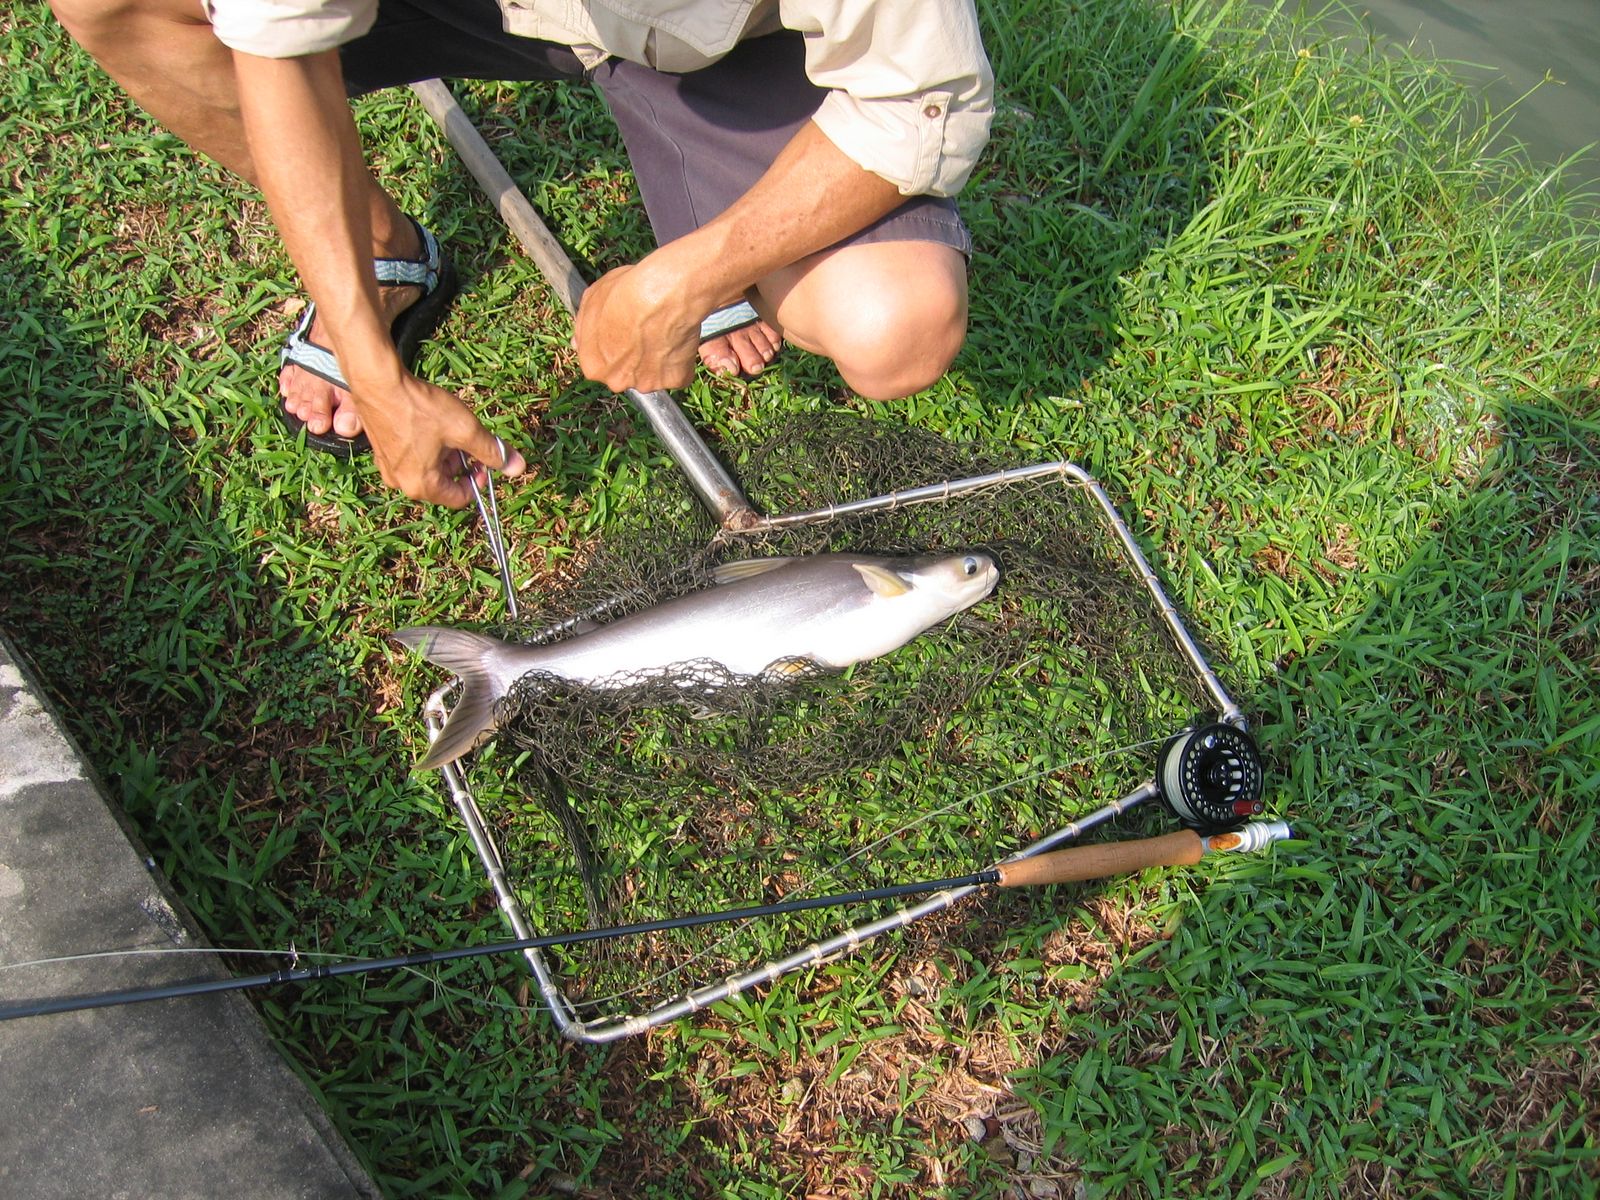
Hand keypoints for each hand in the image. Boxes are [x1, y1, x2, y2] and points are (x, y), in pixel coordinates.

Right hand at [349, 372, 526, 508]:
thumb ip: (492, 451)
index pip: (460, 498)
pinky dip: (427, 445)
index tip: (485, 459)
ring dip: (445, 452)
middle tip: (468, 438)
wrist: (378, 382)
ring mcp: (388, 467)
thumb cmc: (418, 408)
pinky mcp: (382, 450)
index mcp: (421, 486)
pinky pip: (412, 457)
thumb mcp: (464, 430)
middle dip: (461, 463)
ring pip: (428, 468)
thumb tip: (519, 467)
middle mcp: (401, 483)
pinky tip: (431, 423)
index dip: (478, 479)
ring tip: (449, 427)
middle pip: (444, 482)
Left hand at [572, 252, 706, 393]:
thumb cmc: (626, 293)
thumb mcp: (592, 300)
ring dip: (656, 360)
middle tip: (643, 333)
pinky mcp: (676, 380)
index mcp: (593, 366)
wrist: (664, 294)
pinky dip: (679, 360)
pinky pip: (678, 372)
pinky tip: (678, 338)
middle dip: (632, 359)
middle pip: (625, 374)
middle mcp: (618, 381)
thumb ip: (583, 328)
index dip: (611, 347)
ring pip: (651, 374)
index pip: (599, 365)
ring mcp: (648, 383)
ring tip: (662, 332)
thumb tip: (579, 342)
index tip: (622, 334)